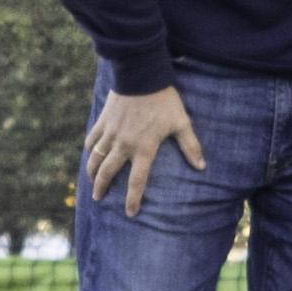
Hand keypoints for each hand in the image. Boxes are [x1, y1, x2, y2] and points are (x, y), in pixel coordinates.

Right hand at [81, 86, 207, 217]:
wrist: (141, 78)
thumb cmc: (165, 101)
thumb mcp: (182, 123)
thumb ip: (191, 146)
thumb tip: (202, 167)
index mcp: (144, 148)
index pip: (137, 180)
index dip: (133, 199)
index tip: (131, 213)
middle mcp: (123, 144)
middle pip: (108, 173)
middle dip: (102, 188)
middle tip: (99, 199)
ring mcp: (110, 133)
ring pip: (95, 159)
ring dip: (92, 173)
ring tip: (92, 182)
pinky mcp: (102, 122)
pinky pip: (91, 141)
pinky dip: (89, 150)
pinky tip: (91, 156)